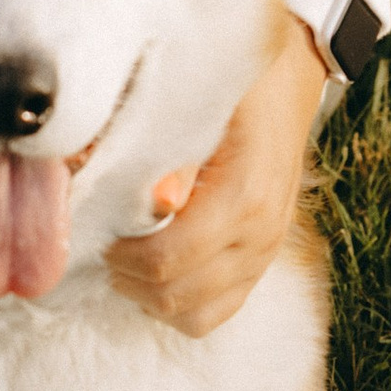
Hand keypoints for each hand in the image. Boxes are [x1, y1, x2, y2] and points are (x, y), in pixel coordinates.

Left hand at [103, 23, 328, 336]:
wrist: (293, 75)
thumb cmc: (238, 81)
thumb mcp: (203, 98)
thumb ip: (175, 151)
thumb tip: (154, 200)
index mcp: (245, 193)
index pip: (167, 258)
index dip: (119, 252)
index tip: (98, 223)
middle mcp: (261, 233)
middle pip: (175, 295)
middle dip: (128, 275)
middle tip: (105, 239)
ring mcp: (266, 252)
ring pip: (196, 315)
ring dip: (151, 294)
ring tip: (128, 256)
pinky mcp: (263, 261)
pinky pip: (219, 311)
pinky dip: (181, 302)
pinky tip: (157, 267)